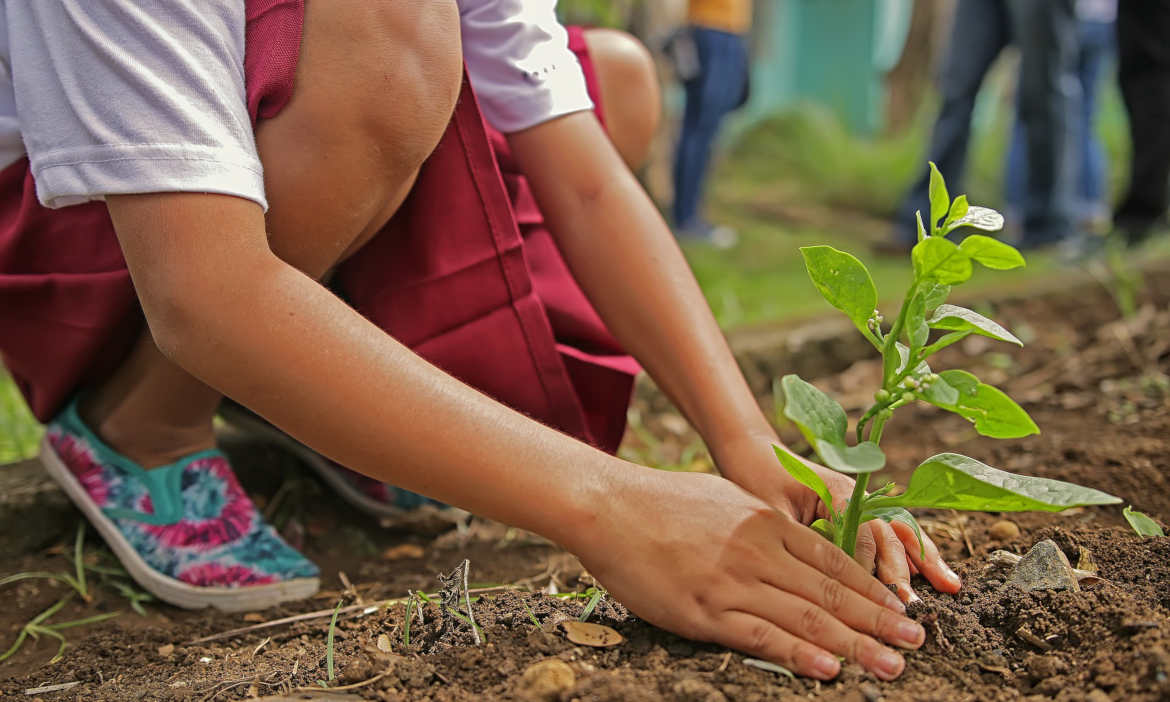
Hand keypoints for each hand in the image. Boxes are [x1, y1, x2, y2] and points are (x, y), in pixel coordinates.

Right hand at [570, 470, 925, 679]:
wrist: (609, 506)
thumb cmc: (663, 502)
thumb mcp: (726, 499)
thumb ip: (763, 524)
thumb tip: (794, 542)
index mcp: (766, 522)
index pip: (834, 562)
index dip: (873, 589)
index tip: (901, 608)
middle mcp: (759, 551)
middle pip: (832, 593)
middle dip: (879, 620)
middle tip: (916, 642)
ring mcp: (733, 582)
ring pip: (806, 618)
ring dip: (855, 644)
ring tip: (891, 664)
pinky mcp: (704, 610)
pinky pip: (761, 636)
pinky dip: (799, 654)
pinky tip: (829, 669)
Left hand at [711, 434, 961, 602]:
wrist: (754, 453)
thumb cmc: (756, 480)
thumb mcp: (770, 510)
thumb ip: (796, 537)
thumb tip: (814, 577)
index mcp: (837, 491)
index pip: (861, 533)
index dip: (867, 567)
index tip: (871, 598)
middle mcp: (857, 496)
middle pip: (887, 534)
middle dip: (902, 570)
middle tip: (911, 605)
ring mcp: (863, 503)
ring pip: (900, 532)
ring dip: (924, 560)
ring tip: (950, 587)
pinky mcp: (861, 513)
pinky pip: (893, 534)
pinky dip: (915, 554)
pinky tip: (938, 575)